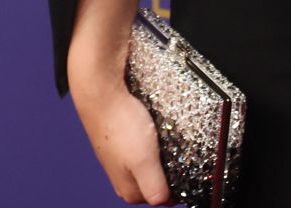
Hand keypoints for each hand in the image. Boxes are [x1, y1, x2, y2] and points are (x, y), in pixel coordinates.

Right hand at [72, 81, 171, 204]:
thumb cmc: (120, 125)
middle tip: (179, 152)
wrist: (103, 94)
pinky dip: (156, 142)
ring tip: (168, 140)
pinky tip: (156, 131)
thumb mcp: (144, 162)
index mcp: (128, 190)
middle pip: (157, 182)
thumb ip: (154, 187)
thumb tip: (162, 202)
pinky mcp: (124, 141)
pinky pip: (146, 147)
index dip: (177, 187)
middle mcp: (123, 178)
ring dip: (164, 155)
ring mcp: (122, 159)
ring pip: (152, 163)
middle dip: (171, 171)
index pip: (161, 199)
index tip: (188, 169)